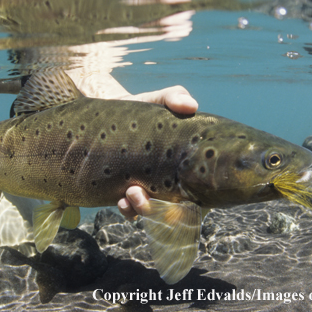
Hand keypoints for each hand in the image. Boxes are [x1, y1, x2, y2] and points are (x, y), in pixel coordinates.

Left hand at [116, 86, 197, 218]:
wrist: (108, 110)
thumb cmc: (142, 108)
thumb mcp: (158, 100)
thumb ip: (174, 97)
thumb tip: (191, 106)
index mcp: (185, 165)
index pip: (202, 191)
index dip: (203, 203)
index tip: (192, 200)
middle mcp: (170, 181)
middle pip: (178, 210)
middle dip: (168, 213)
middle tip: (150, 192)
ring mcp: (149, 189)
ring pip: (153, 214)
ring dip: (145, 210)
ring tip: (132, 193)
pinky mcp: (127, 193)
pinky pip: (132, 212)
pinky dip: (129, 211)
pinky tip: (120, 200)